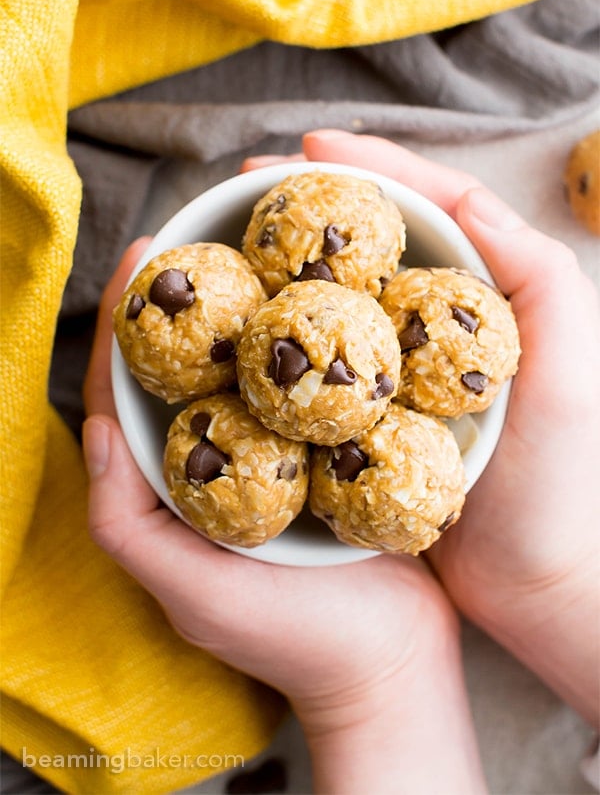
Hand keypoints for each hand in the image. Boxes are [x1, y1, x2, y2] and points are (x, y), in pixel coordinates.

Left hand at [83, 240, 485, 792]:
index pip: (130, 395)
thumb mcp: (193, 593)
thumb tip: (93, 429)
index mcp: (172, 491)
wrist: (391, 663)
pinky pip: (298, 392)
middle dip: (184, 303)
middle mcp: (215, 467)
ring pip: (244, 372)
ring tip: (257, 250)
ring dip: (244, 314)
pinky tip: (317, 306)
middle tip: (197, 235)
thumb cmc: (291, 639)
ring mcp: (269, 461)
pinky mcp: (320, 459)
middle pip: (186, 370)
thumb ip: (127, 522)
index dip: (126, 325)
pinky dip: (298, 349)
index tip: (141, 255)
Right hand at [243, 130, 599, 725]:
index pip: (429, 206)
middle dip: (311, 204)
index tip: (309, 147)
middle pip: (372, 241)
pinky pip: (325, 357)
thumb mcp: (567, 374)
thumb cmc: (561, 485)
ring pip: (340, 293)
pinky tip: (249, 325)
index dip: (370, 167)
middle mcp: (439, 321)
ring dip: (289, 262)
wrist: (532, 584)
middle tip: (249, 186)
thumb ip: (539, 282)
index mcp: (486, 295)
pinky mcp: (373, 410)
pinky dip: (288, 333)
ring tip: (234, 241)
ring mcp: (401, 365)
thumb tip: (471, 205)